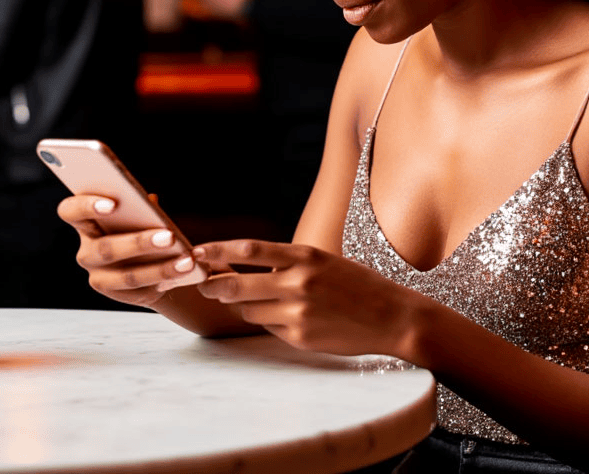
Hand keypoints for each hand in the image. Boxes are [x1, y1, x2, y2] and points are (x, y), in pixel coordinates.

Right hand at [58, 195, 198, 307]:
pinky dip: (164, 280)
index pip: (70, 211)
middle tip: (169, 237)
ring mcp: (98, 276)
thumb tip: (151, 200)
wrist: (151, 258)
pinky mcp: (116, 294)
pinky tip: (184, 272)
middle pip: (105, 248)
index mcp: (84, 222)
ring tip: (187, 261)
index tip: (112, 204)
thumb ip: (141, 206)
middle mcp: (86, 251)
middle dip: (139, 243)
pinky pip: (139, 290)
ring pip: (126, 275)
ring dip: (160, 268)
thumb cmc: (142, 225)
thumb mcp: (142, 212)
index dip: (86, 206)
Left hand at [192, 240, 423, 356]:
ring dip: (248, 306)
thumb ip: (288, 263)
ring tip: (268, 302)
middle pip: (237, 285)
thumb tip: (245, 267)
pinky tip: (294, 320)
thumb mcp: (324, 261)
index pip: (249, 250)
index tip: (197, 251)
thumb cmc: (357, 285)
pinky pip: (270, 329)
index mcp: (305, 256)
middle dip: (215, 286)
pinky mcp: (300, 337)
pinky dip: (272, 323)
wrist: (391, 317)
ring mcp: (298, 313)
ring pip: (250, 310)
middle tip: (206, 286)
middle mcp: (298, 282)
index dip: (218, 251)